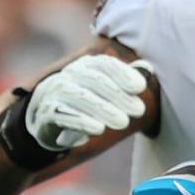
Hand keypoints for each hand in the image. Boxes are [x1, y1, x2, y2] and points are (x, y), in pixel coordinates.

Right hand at [26, 54, 152, 149]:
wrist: (47, 122)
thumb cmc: (83, 106)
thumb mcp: (104, 92)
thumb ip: (124, 80)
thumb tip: (148, 68)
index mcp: (85, 68)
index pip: (103, 64)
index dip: (122, 73)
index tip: (140, 87)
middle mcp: (69, 76)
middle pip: (93, 79)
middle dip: (118, 95)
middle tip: (139, 110)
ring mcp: (54, 93)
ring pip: (79, 96)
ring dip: (103, 109)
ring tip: (123, 122)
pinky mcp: (46, 113)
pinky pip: (62, 114)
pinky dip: (80, 121)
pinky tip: (97, 129)